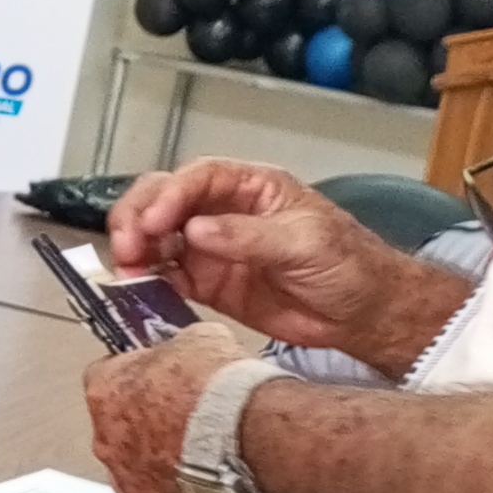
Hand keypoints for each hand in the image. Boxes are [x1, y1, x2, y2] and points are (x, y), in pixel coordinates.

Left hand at [86, 322, 245, 492]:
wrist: (250, 442)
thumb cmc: (220, 394)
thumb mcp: (199, 339)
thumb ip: (178, 347)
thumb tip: (186, 347)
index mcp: (104, 390)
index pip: (106, 375)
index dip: (137, 373)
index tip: (158, 375)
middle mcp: (106, 440)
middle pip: (117, 424)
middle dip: (146, 418)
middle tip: (183, 411)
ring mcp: (129, 480)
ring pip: (136, 465)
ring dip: (160, 455)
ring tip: (199, 446)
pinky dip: (179, 487)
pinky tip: (206, 473)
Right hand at [106, 160, 465, 369]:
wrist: (364, 313)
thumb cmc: (347, 264)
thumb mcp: (305, 243)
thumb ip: (249, 236)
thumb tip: (196, 231)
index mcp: (250, 187)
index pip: (197, 178)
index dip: (169, 196)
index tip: (154, 224)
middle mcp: (222, 211)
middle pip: (164, 200)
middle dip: (138, 217)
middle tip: (128, 248)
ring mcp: (211, 247)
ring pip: (156, 237)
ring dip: (135, 251)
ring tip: (128, 273)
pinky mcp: (207, 283)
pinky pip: (166, 277)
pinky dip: (147, 282)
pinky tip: (139, 291)